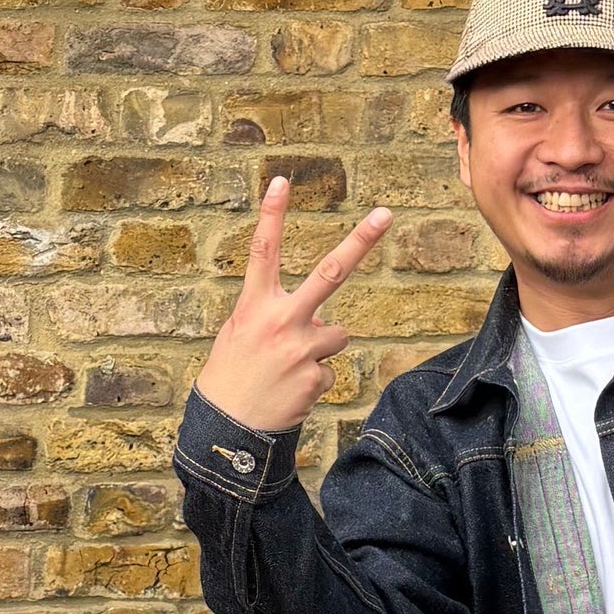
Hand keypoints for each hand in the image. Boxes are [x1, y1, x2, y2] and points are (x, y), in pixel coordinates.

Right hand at [194, 173, 395, 436]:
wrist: (228, 432)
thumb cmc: (230, 377)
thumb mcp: (236, 335)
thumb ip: (271, 316)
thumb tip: (313, 317)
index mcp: (254, 306)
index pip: (262, 251)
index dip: (272, 214)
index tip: (281, 181)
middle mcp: (281, 321)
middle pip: (330, 272)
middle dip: (360, 240)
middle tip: (386, 213)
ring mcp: (302, 349)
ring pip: (336, 335)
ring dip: (319, 349)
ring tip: (288, 370)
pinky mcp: (317, 378)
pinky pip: (328, 370)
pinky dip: (313, 380)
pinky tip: (290, 391)